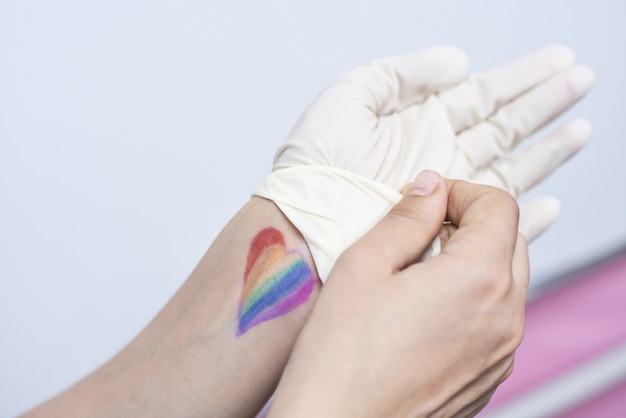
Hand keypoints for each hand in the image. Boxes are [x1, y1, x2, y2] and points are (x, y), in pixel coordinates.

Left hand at [255, 45, 592, 279]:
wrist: (301, 229)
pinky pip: (494, 224)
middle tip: (581, 81)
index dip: (521, 77)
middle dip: (544, 104)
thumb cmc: (313, 168)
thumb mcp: (350, 98)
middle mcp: (437, 158)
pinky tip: (547, 203)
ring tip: (580, 129)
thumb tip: (458, 61)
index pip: (482, 95)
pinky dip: (525, 217)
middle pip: (504, 126)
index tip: (556, 62)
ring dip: (546, 151)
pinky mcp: (443, 236)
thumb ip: (402, 73)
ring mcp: (443, 199)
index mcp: (418, 123)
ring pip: (509, 169)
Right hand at [268, 171, 528, 417]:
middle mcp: (504, 317)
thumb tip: (431, 188)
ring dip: (472, 261)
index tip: (425, 200)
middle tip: (420, 229)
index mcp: (479, 279)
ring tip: (418, 271)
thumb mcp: (364, 264)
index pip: (499, 206)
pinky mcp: (488, 377)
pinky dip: (472, 300)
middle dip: (470, 223)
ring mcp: (501, 352)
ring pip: (506, 281)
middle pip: (510, 240)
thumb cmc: (341, 355)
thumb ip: (407, 217)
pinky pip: (496, 320)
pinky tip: (424, 311)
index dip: (461, 191)